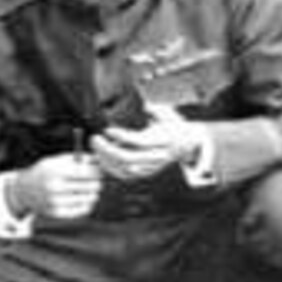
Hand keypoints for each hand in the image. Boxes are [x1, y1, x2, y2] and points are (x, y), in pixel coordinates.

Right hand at [10, 151, 102, 219]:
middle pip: (89, 186)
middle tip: (98, 179)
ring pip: (88, 199)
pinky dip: (87, 204)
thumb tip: (99, 158)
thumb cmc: (45, 172)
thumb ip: (78, 159)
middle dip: (97, 181)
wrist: (24, 190)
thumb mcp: (57, 160)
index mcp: (56, 171)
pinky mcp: (57, 214)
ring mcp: (55, 202)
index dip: (97, 170)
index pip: (85, 172)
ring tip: (91, 189)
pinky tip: (85, 198)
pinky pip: (81, 210)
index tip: (100, 169)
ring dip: (93, 193)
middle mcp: (55, 188)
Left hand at [92, 104, 208, 180]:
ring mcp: (150, 167)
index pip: (138, 142)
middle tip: (95, 138)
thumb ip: (157, 110)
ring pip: (124, 169)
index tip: (107, 129)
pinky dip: (111, 168)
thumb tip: (147, 106)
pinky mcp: (145, 173)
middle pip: (127, 158)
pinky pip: (125, 175)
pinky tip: (102, 158)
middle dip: (108, 150)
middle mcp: (155, 156)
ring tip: (96, 146)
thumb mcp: (168, 114)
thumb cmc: (173, 126)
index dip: (121, 137)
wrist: (186, 144)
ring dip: (106, 159)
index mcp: (161, 140)